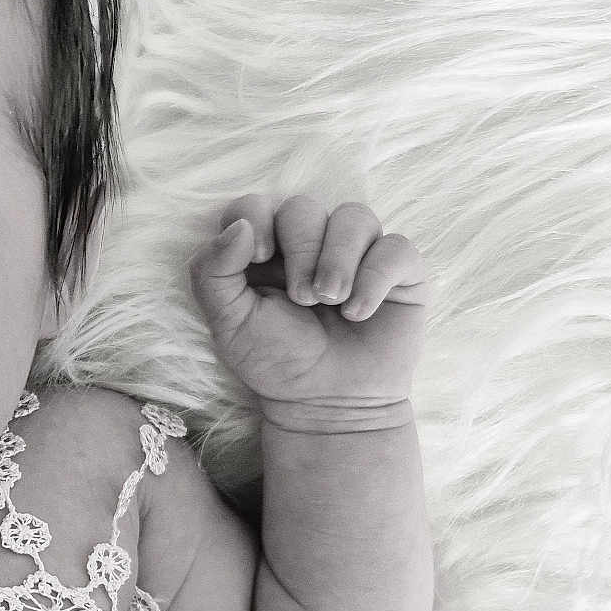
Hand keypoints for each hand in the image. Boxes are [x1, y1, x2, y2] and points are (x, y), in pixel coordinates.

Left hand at [187, 194, 430, 429]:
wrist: (326, 405)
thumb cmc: (275, 362)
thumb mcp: (228, 322)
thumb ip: (213, 272)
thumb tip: (238, 226)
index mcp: (264, 251)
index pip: (254, 205)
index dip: (256, 218)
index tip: (257, 257)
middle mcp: (309, 245)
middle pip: (303, 207)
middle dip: (300, 248)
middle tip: (302, 299)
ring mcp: (356, 255)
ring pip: (354, 215)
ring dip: (338, 258)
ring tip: (331, 302)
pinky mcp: (398, 273)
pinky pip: (395, 247)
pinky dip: (375, 278)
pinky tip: (358, 313)